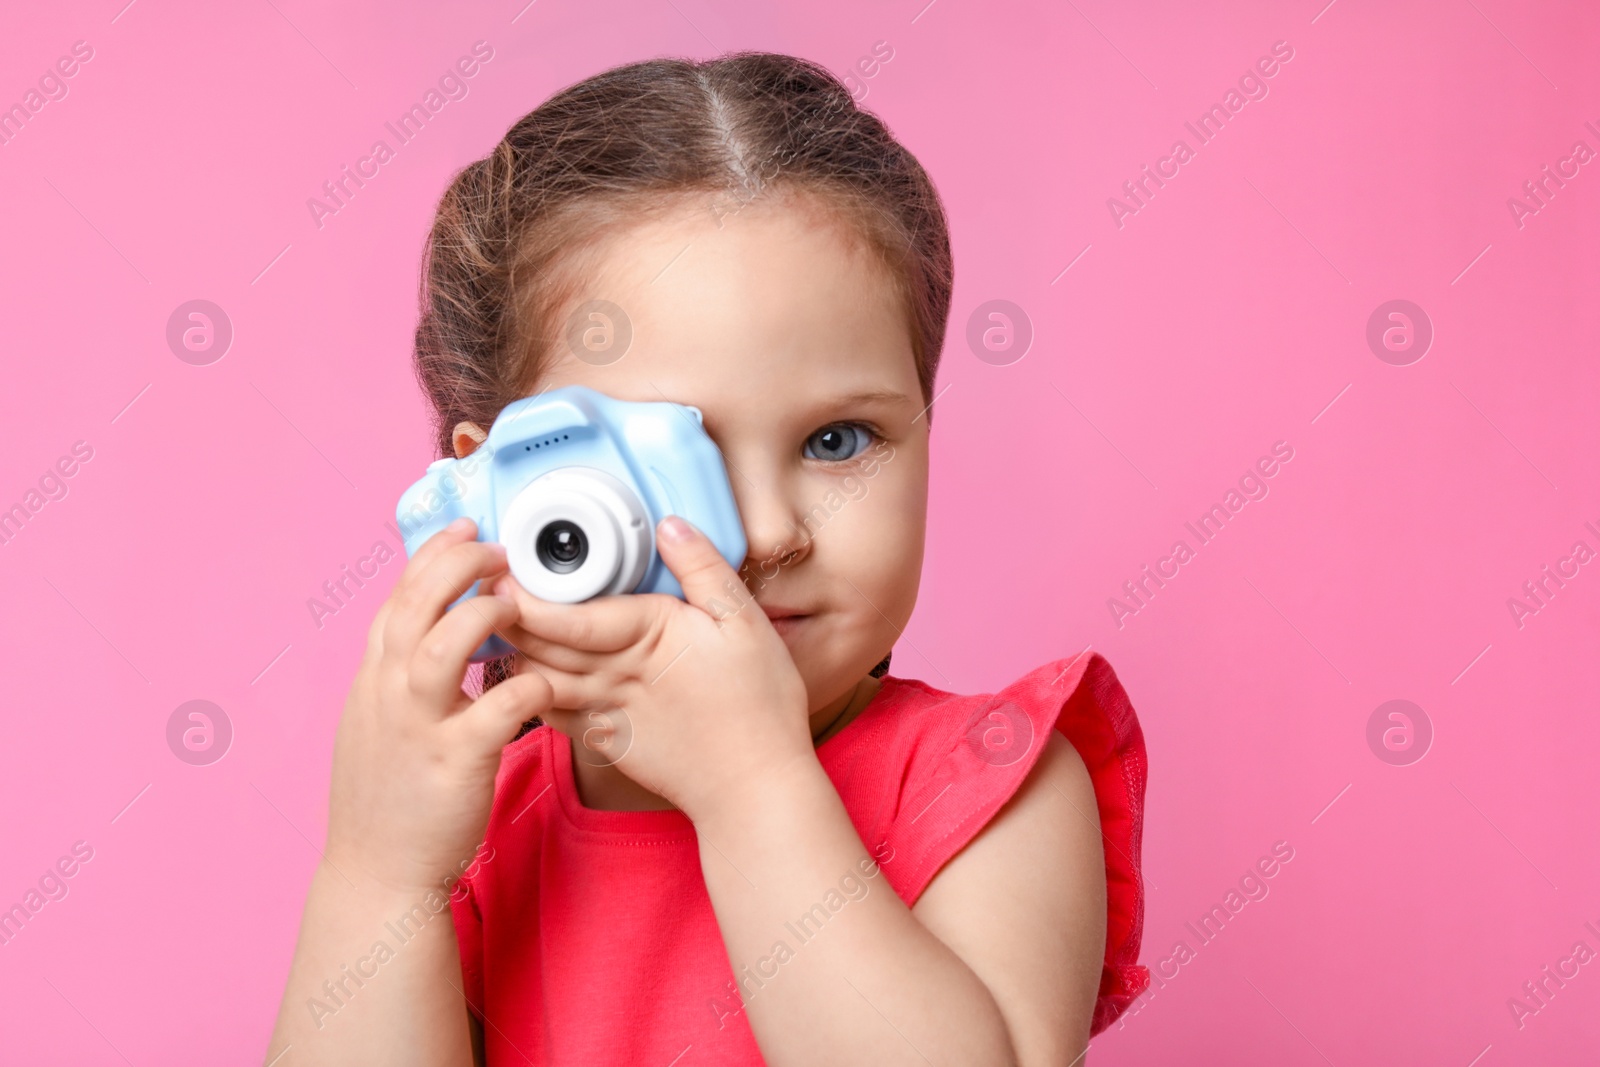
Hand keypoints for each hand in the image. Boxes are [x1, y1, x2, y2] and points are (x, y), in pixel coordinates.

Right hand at [325, 518, 554, 893]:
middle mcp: (387, 693)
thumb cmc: (388, 800)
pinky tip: (546, 679)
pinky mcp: (455, 762)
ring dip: (485, 612)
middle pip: (416, 603)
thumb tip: (428, 633)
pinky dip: (526, 684)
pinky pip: (497, 708)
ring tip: (518, 602)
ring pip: (444, 643)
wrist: (377, 874)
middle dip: (458, 563)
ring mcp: (418, 726)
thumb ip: (399, 676)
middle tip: (499, 549)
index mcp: (373, 680)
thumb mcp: (378, 724)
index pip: (397, 597)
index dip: (431, 556)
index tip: (464, 529)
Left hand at [495, 514, 814, 822]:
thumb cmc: (758, 705)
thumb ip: (703, 569)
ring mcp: (607, 713)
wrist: (754, 787)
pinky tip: (522, 676)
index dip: (524, 594)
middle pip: (541, 644)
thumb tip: (669, 525)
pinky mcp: (607, 741)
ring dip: (513, 654)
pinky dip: (530, 693)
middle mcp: (615, 676)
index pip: (567, 615)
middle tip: (478, 591)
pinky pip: (554, 714)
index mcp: (646, 636)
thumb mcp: (746, 622)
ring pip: (539, 680)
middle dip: (504, 617)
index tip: (497, 571)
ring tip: (491, 628)